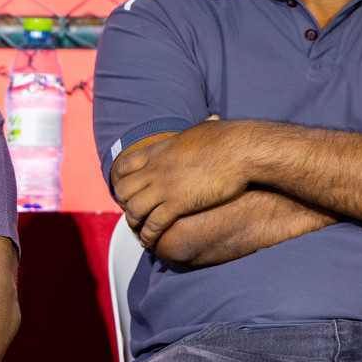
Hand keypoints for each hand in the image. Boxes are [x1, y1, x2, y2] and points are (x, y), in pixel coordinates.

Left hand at [112, 119, 252, 247]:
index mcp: (159, 150)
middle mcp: (155, 169)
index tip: (124, 191)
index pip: (124, 166)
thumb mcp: (205, 129)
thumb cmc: (229, 138)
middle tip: (132, 212)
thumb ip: (198, 130)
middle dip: (124, 204)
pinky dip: (148, 235)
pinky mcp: (178, 204)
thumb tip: (211, 119)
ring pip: (134, 209)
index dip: (120, 180)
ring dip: (134, 222)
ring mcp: (165, 187)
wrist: (241, 150)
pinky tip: (148, 242)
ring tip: (138, 231)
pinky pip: (153, 224)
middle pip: (123, 190)